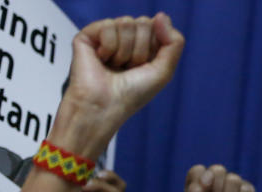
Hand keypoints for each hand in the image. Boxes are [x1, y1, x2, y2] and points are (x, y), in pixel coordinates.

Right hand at [55, 14, 183, 155]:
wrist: (105, 105)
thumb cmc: (132, 94)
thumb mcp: (164, 71)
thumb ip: (174, 43)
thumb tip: (162, 15)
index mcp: (143, 46)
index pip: (156, 27)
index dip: (154, 48)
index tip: (145, 67)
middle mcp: (125, 39)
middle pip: (143, 23)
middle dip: (140, 49)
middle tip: (129, 68)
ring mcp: (106, 36)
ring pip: (126, 22)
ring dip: (125, 51)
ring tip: (115, 66)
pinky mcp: (88, 35)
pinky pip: (107, 25)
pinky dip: (109, 47)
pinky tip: (102, 59)